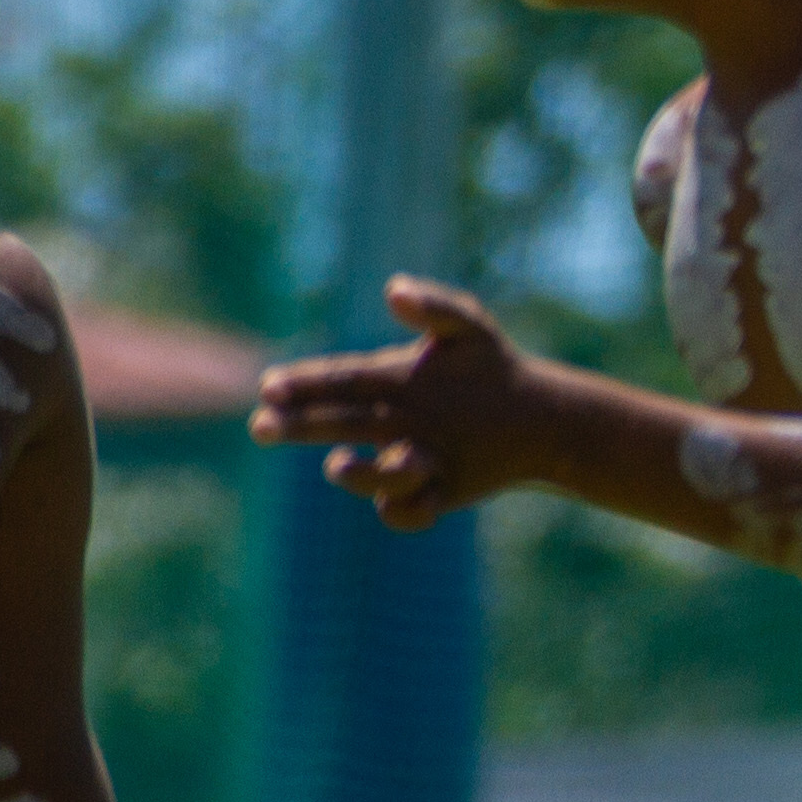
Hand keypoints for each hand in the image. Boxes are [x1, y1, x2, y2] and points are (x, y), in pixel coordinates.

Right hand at [250, 278, 562, 529]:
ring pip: (369, 476)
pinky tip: (424, 495)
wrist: (539, 417)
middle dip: (295, 425)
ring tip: (343, 464)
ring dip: (357, 473)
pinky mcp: (434, 493)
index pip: (335, 381)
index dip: (301, 384)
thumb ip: (434, 306)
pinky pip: (406, 512)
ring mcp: (409, 460)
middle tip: (263, 427)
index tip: (270, 387)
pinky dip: (407, 509)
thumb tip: (393, 289)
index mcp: (386, 381)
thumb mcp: (470, 328)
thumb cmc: (494, 367)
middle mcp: (389, 422)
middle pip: (334, 425)